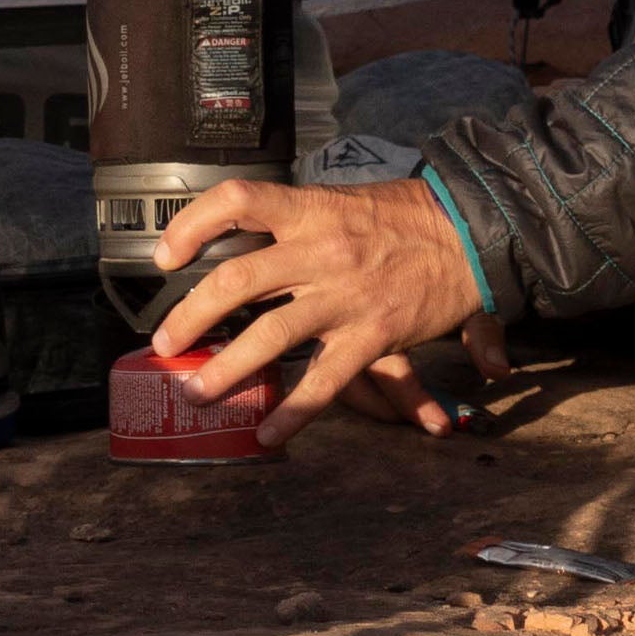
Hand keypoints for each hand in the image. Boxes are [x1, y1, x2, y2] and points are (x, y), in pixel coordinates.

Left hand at [150, 179, 495, 448]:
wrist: (470, 231)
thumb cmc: (405, 215)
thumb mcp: (346, 202)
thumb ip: (300, 227)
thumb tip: (251, 242)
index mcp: (311, 210)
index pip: (237, 200)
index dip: (193, 223)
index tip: (164, 254)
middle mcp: (320, 251)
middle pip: (236, 280)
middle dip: (191, 315)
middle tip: (164, 341)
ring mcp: (343, 297)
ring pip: (269, 337)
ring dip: (225, 370)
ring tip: (195, 393)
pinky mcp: (372, 336)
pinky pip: (322, 382)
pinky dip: (293, 412)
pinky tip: (268, 435)